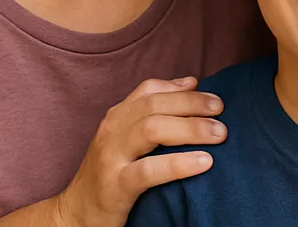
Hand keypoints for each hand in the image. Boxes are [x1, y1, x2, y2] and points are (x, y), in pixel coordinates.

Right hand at [53, 77, 225, 226]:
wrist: (75, 214)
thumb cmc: (108, 175)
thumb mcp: (124, 140)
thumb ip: (150, 114)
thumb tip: (190, 83)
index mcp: (116, 118)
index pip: (149, 90)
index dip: (181, 88)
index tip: (211, 93)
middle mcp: (112, 131)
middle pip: (154, 105)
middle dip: (192, 104)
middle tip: (222, 111)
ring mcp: (111, 157)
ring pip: (152, 129)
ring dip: (190, 128)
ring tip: (219, 134)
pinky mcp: (116, 186)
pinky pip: (149, 171)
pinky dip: (179, 164)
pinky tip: (204, 162)